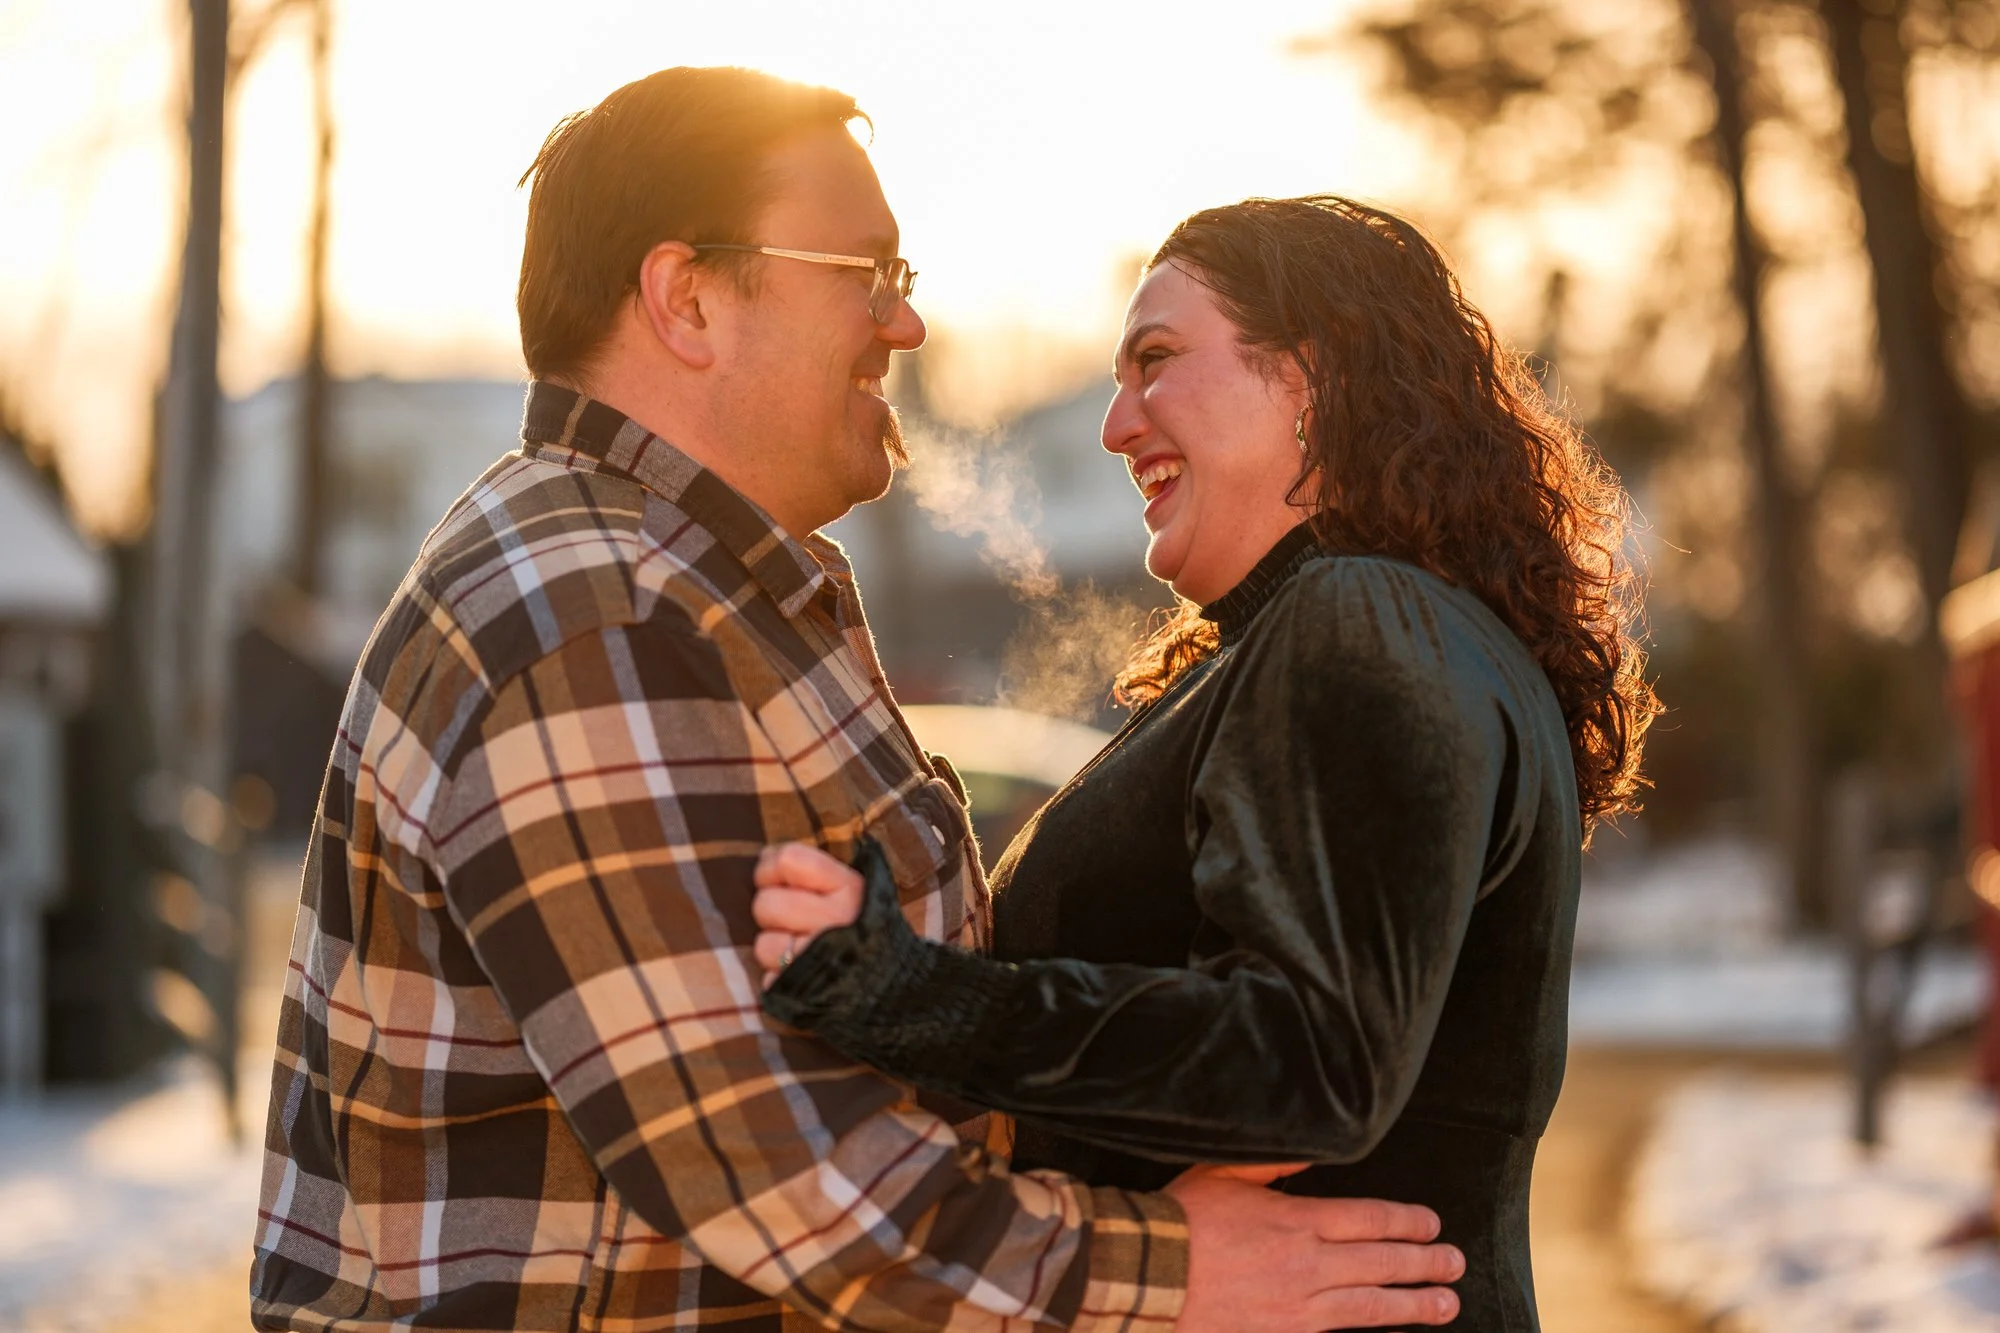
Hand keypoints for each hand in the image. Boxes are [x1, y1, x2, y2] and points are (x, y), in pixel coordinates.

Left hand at [752, 842, 864, 983]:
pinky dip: (780, 978)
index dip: (772, 868)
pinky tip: (802, 973)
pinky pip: (769, 979)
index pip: (787, 860)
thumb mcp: (858, 891)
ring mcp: (819, 959)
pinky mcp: (804, 994)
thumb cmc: (866, 930)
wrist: (896, 988)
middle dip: (773, 911)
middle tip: (792, 919)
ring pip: (763, 945)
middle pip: (766, 904)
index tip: (778, 879)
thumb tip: (766, 854)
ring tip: (799, 949)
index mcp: (850, 890)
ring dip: (776, 948)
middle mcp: (835, 922)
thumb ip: (815, 869)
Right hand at [1166, 1164, 1461, 1330]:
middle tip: (1455, 1263)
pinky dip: (1368, 1332)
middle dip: (1425, 1262)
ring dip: (1414, 1304)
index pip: (1370, 1219)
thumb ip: (1271, 1163)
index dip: (1407, 1221)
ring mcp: (1298, 1308)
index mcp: (1296, 1219)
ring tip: (1445, 1304)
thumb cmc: (1179, 1222)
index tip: (1431, 1223)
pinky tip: (1388, 1331)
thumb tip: (1310, 1150)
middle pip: (1382, 1262)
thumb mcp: (1223, 1174)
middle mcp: (1307, 1264)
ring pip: (1371, 1306)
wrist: (1144, 1278)